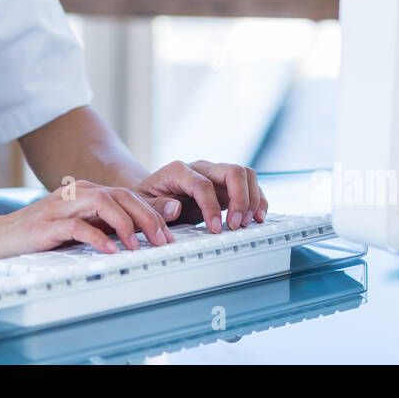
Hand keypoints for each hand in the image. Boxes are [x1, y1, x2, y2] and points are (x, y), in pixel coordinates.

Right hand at [0, 179, 175, 261]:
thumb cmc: (40, 234)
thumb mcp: (79, 226)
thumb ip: (106, 224)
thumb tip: (143, 232)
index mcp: (86, 191)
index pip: (128, 195)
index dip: (152, 212)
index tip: (169, 233)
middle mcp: (76, 193)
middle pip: (122, 196)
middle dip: (148, 217)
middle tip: (163, 241)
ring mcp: (61, 207)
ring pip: (104, 204)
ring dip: (127, 225)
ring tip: (140, 246)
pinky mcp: (48, 224)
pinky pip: (78, 226)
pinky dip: (98, 237)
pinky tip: (110, 250)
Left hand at [132, 160, 268, 232]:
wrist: (151, 194)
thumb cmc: (147, 198)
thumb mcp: (141, 203)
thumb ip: (156, 206)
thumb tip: (174, 208)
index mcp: (178, 170)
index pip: (203, 184)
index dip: (212, 207)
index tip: (215, 229)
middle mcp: (200, 168)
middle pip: (232, 171)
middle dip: (240, 199)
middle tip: (237, 225)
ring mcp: (215, 175)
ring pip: (245, 175)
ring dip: (252, 199)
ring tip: (248, 223)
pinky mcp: (225, 186)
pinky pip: (249, 186)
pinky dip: (257, 200)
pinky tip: (256, 217)